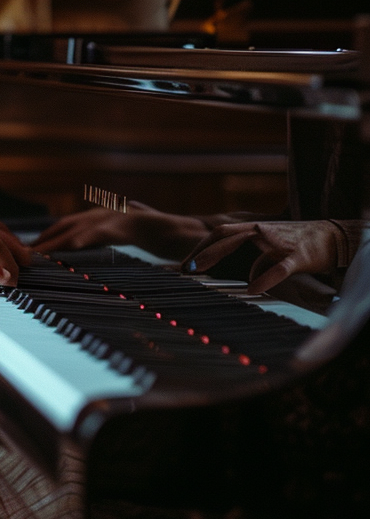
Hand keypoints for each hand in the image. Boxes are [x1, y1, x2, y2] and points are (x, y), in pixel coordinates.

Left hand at [34, 202, 209, 259]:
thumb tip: (101, 232)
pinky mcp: (133, 224)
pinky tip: (71, 247)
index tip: (28, 252)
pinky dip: (85, 239)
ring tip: (38, 255)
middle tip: (23, 257)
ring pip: (80, 228)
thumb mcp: (132, 234)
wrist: (195, 233)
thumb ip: (115, 232)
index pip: (67, 225)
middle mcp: (108, 212)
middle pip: (66, 226)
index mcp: (105, 216)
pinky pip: (104, 232)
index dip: (47, 238)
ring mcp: (120, 216)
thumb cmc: (163, 235)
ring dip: (57, 241)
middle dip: (44, 241)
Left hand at [182, 220, 340, 292]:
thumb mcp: (269, 242)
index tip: (185, 262)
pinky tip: (252, 290)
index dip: (201, 246)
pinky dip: (264, 278)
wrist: (332, 236)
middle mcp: (263, 232)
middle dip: (203, 252)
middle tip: (185, 268)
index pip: (220, 233)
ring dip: (222, 259)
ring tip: (204, 274)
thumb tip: (228, 264)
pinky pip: (278, 268)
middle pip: (225, 237)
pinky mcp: (297, 257)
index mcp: (255, 228)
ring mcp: (279, 244)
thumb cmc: (297, 242)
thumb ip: (248, 249)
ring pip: (247, 248)